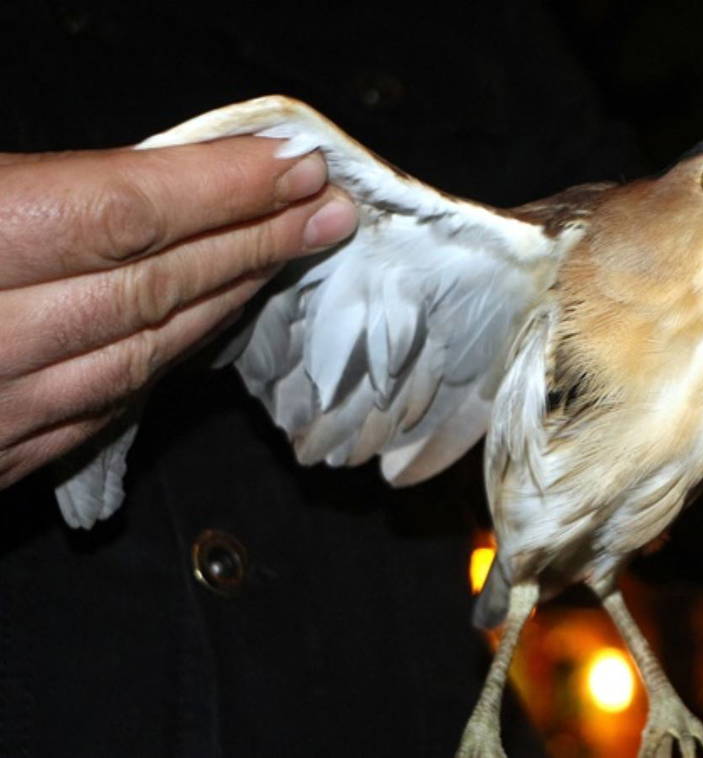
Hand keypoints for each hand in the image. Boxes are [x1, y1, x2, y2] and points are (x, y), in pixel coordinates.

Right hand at [0, 138, 357, 488]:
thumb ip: (47, 188)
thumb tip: (166, 176)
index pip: (125, 215)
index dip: (224, 190)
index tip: (295, 167)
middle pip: (154, 288)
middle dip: (254, 242)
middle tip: (325, 211)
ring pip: (143, 353)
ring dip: (229, 298)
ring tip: (289, 252)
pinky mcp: (0, 455)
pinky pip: (108, 404)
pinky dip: (172, 352)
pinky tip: (214, 317)